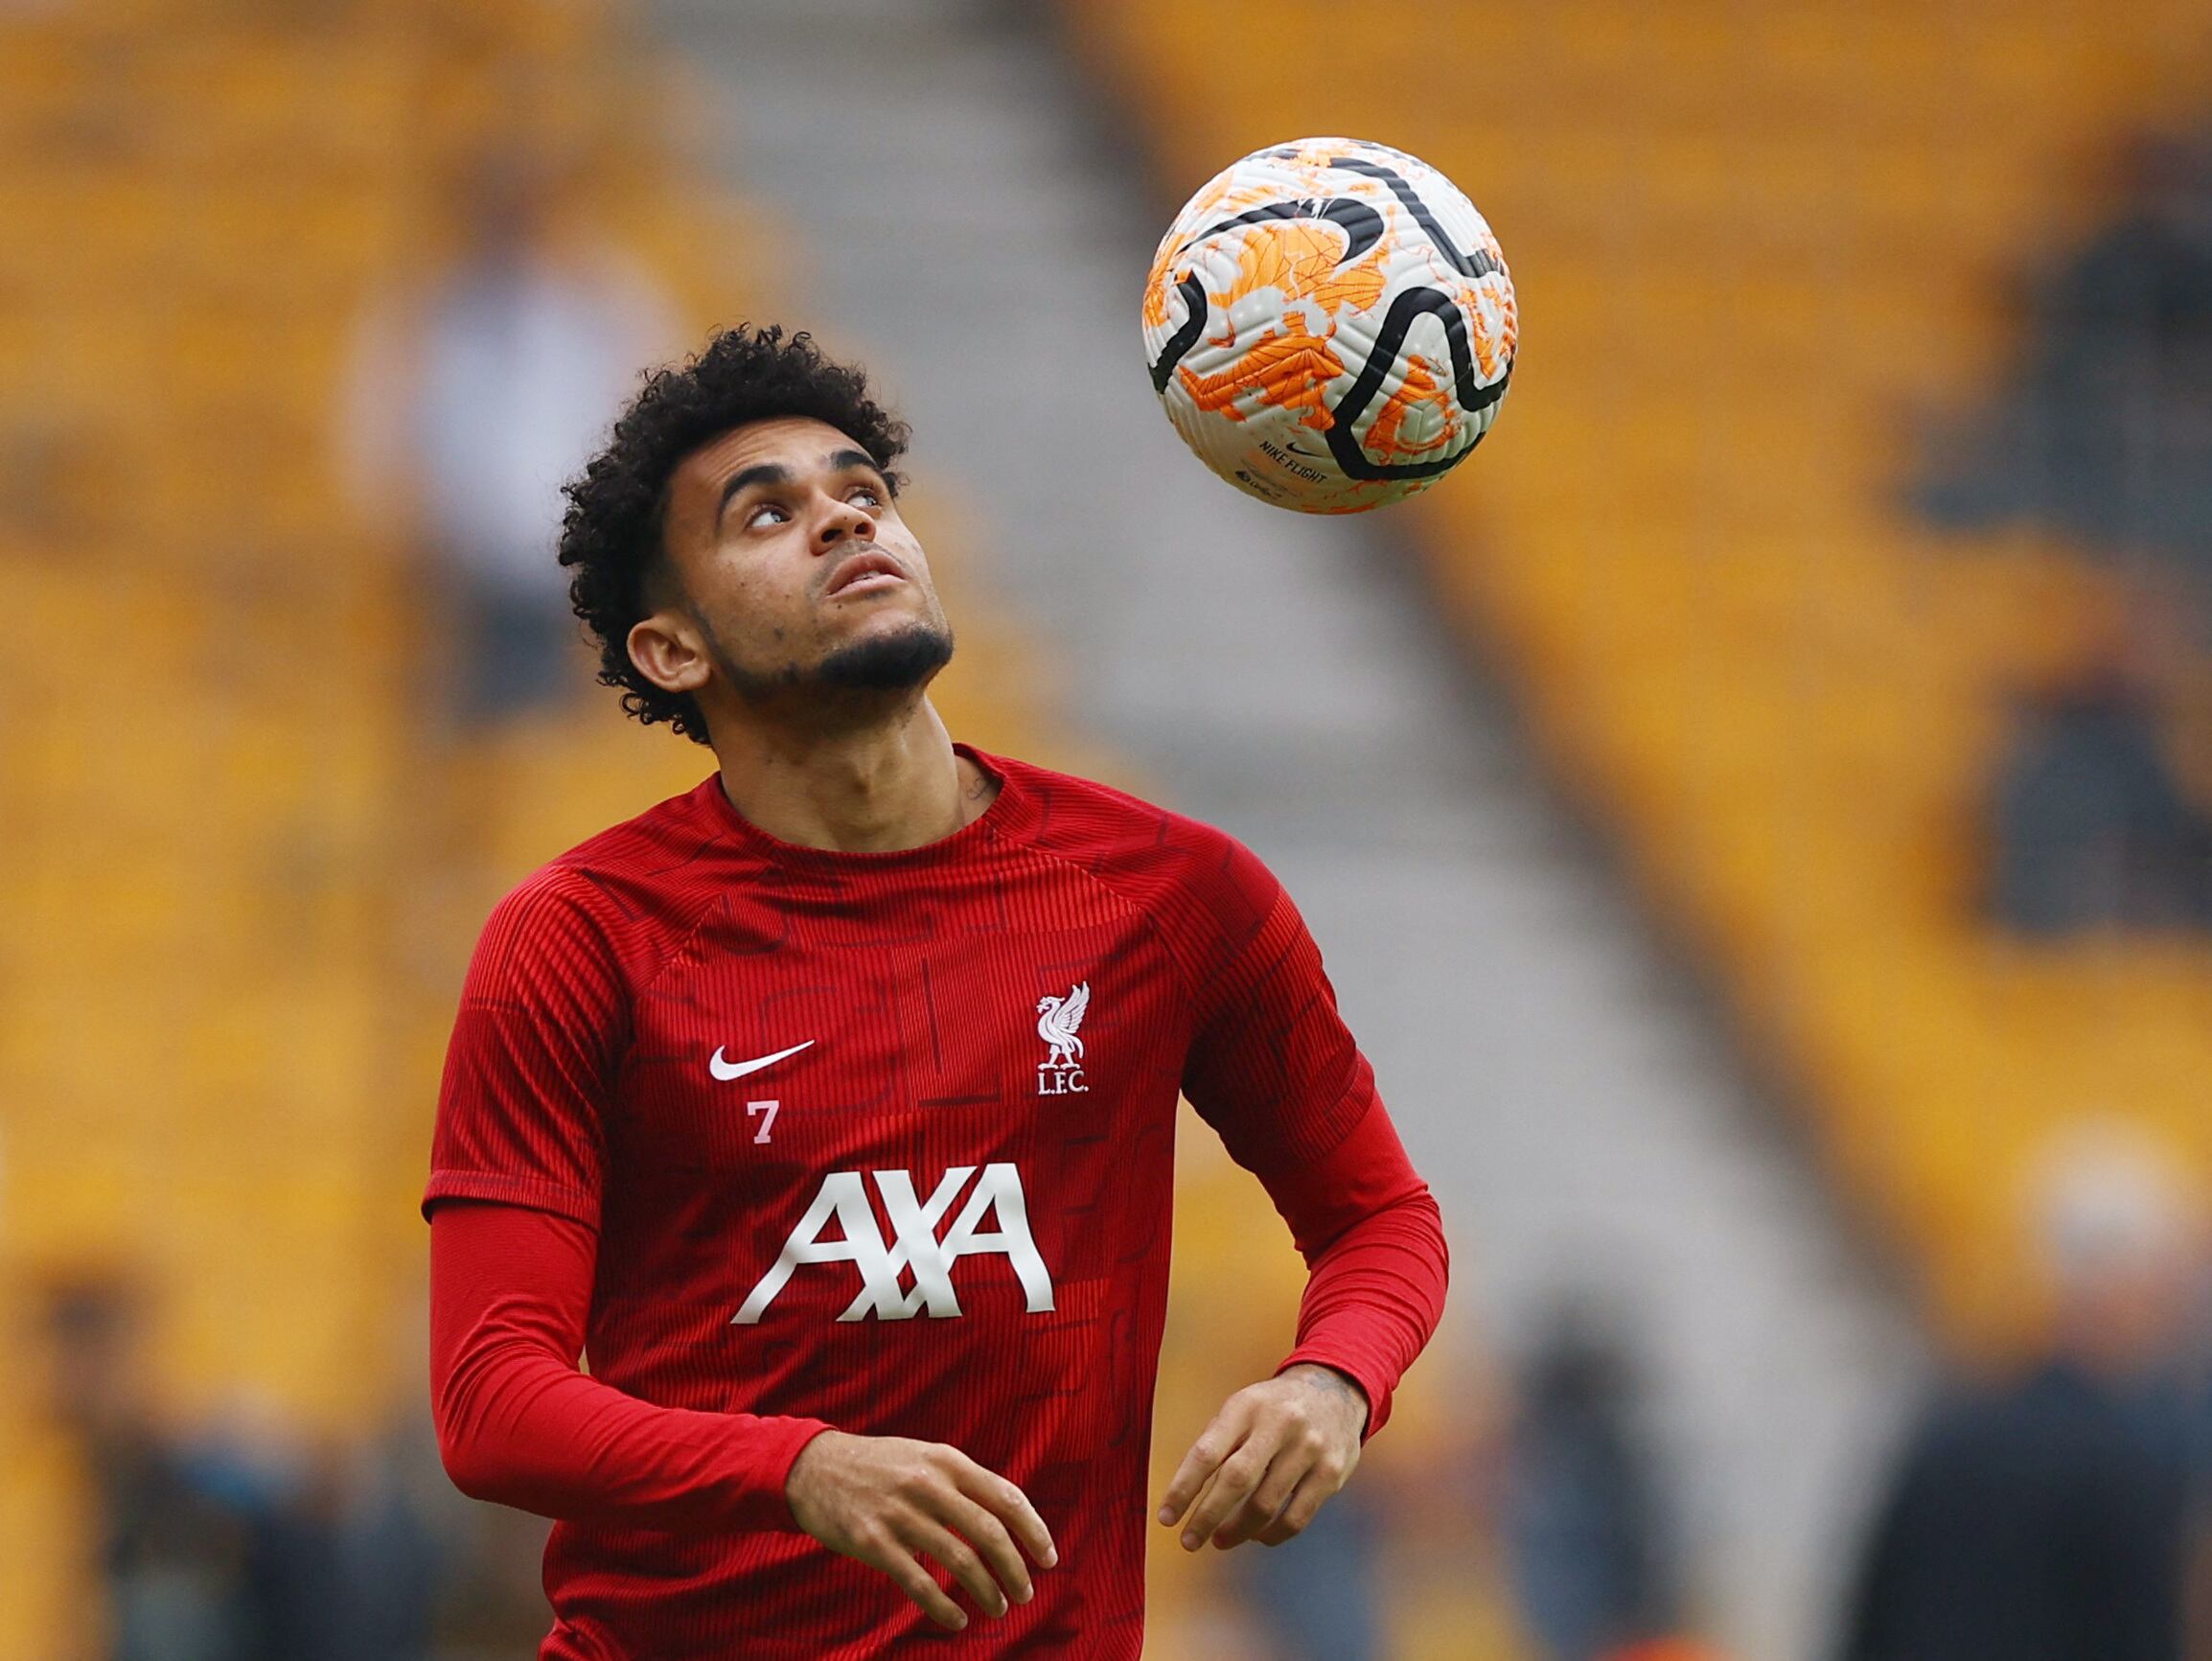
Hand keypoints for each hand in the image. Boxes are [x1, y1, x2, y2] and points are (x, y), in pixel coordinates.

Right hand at [786, 1431, 1056, 1630]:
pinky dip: (944, 1607)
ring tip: (998, 1608)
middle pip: (989, 1533)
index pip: (1007, 1498)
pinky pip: (919, 1583)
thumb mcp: (926, 1457)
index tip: (1049, 1559)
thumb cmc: (882, 1466)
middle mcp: (927, 1484)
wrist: (816, 1467)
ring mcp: (899, 1513)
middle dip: (1015, 1569)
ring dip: (987, 1591)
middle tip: (1025, 1593)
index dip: (1034, 1532)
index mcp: (948, 1460)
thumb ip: (965, 1483)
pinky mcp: (873, 1542)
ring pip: (959, 1561)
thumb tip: (1011, 1518)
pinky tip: (958, 1620)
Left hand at [1157, 1363, 1368, 1551]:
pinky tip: (1257, 1536)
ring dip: (1238, 1531)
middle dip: (1207, 1516)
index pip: (1207, 1452)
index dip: (1183, 1488)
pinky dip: (1272, 1535)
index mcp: (1247, 1406)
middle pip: (1237, 1480)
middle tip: (1189, 1541)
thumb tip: (1184, 1495)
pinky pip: (1297, 1518)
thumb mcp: (1241, 1407)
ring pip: (1266, 1505)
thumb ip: (1216, 1443)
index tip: (1166, 1517)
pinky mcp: (1332, 1473)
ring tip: (1220, 1539)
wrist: (1334, 1389)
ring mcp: (1309, 1449)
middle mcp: (1280, 1424)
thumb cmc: (1272, 1408)